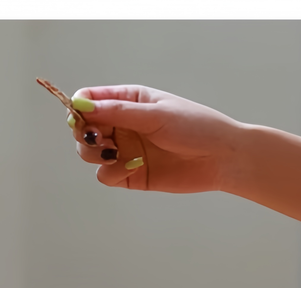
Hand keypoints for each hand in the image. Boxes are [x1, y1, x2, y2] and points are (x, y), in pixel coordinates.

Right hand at [66, 85, 243, 192]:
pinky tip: (131, 167)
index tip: (79, 117)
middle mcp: (123, 124)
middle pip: (84, 128)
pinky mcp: (128, 173)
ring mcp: (124, 150)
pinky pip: (104, 175)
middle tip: (99, 139)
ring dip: (94, 154)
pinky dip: (111, 171)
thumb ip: (117, 112)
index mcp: (129, 101)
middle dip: (84, 134)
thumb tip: (81, 106)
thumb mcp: (156, 114)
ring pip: (89, 152)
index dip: (79, 108)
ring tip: (113, 153)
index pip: (90, 99)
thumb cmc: (197, 127)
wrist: (221, 159)